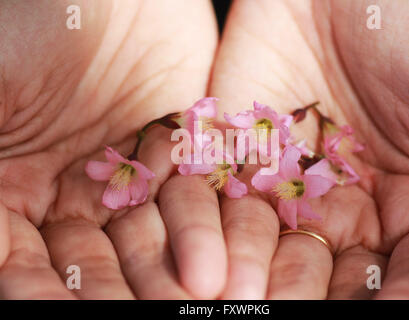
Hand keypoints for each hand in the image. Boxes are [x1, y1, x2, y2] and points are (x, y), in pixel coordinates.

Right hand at [0, 0, 223, 298]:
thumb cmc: (15, 25)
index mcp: (16, 185)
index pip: (30, 259)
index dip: (44, 290)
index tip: (57, 310)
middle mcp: (77, 185)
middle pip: (99, 257)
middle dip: (118, 292)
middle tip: (144, 316)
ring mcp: (134, 165)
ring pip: (153, 233)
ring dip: (169, 269)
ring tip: (192, 296)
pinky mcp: (184, 141)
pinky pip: (196, 193)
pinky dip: (205, 228)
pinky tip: (213, 265)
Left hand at [206, 0, 408, 298]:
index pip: (397, 273)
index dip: (396, 296)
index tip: (390, 310)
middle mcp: (345, 196)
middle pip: (320, 266)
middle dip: (304, 295)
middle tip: (281, 312)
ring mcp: (285, 170)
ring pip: (261, 239)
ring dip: (247, 269)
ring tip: (236, 296)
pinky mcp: (234, 138)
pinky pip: (213, 190)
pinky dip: (204, 224)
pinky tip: (201, 256)